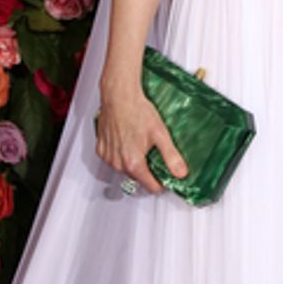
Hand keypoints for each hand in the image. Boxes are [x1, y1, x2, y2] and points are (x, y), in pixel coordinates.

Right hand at [95, 78, 187, 195]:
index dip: (161, 182)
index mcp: (133, 163)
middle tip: (152, 151)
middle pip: (138, 177)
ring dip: (132, 161)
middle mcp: (118, 163)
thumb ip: (171, 157)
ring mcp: (108, 157)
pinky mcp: (101, 149)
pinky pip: (112, 159)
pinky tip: (126, 140)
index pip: (151, 187)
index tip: (165, 176)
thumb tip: (181, 173)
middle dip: (146, 169)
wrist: (119, 96)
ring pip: (124, 168)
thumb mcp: (160, 134)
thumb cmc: (137, 111)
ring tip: (138, 143)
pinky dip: (119, 153)